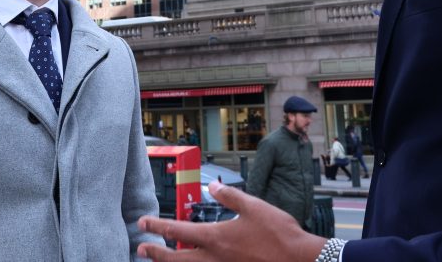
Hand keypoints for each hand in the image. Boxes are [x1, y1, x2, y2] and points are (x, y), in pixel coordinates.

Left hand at [137, 181, 324, 260]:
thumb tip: (211, 187)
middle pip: (176, 258)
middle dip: (156, 253)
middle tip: (141, 249)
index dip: (157, 226)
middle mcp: (214, 259)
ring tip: (157, 261)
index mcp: (216, 238)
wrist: (300, 260)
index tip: (143, 223)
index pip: (177, 230)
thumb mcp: (253, 207)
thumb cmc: (278, 233)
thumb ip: (229, 197)